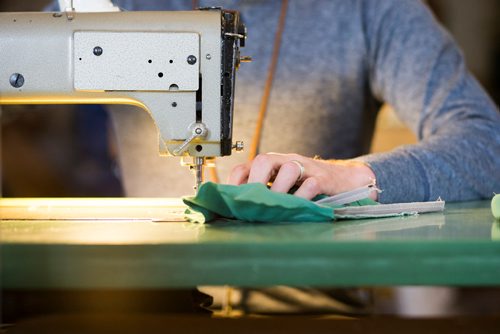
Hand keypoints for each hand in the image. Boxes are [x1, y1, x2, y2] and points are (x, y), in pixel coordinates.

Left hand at [228, 153, 376, 199]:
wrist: (346, 180)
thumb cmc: (310, 186)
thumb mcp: (284, 187)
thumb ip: (266, 195)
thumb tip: (241, 213)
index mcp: (273, 164)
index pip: (246, 166)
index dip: (235, 182)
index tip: (229, 199)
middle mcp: (286, 162)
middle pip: (265, 160)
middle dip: (255, 182)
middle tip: (252, 202)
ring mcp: (306, 168)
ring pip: (289, 169)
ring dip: (278, 189)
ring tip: (275, 206)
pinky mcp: (324, 178)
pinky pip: (311, 183)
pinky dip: (302, 197)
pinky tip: (298, 208)